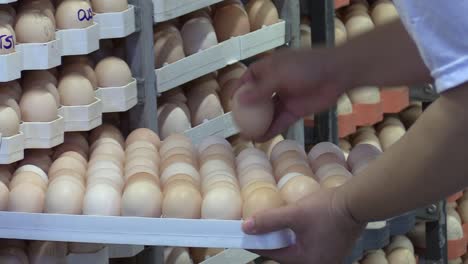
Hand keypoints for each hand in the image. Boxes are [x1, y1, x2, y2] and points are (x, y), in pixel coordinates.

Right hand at [236, 48, 348, 140]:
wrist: (337, 74)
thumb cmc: (307, 67)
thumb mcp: (279, 75)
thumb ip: (261, 89)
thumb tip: (241, 100)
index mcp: (270, 68)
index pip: (249, 78)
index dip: (240, 89)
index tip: (232, 102)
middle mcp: (275, 83)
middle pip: (257, 98)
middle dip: (247, 111)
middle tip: (237, 123)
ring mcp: (285, 97)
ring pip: (268, 112)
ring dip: (258, 124)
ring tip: (246, 135)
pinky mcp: (295, 110)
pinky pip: (280, 121)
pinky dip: (271, 130)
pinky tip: (261, 138)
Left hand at [242, 188, 365, 263]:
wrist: (356, 202)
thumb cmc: (327, 209)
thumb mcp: (295, 213)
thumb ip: (270, 220)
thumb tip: (246, 227)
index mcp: (306, 261)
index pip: (272, 253)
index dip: (256, 242)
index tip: (242, 234)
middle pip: (284, 254)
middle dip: (270, 241)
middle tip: (255, 229)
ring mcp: (326, 258)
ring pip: (295, 250)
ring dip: (283, 238)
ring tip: (271, 226)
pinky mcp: (331, 250)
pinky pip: (306, 247)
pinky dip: (295, 238)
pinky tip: (290, 226)